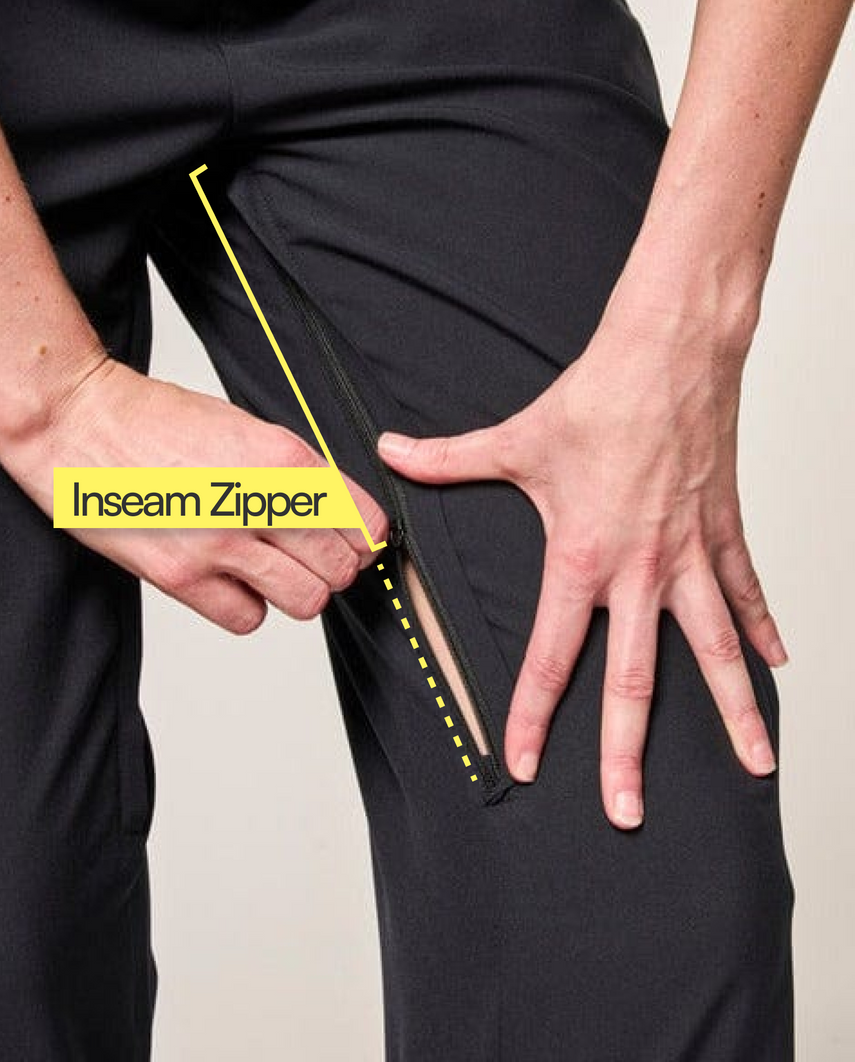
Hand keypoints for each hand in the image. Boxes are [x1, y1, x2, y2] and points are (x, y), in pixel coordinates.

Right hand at [0, 355, 389, 633]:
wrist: (77, 424)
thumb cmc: (153, 418)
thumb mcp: (243, 423)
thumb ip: (293, 469)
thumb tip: (336, 509)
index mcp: (279, 457)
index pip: (360, 521)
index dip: (364, 534)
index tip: (355, 536)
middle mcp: (254, 503)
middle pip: (339, 568)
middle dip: (337, 564)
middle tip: (317, 554)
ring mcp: (216, 545)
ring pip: (304, 600)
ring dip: (298, 588)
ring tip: (275, 565)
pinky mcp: (179, 577)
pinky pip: (247, 618)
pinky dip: (248, 604)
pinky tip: (232, 577)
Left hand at [376, 295, 788, 829]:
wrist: (670, 355)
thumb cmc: (597, 398)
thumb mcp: (512, 439)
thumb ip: (447, 458)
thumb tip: (389, 450)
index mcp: (583, 558)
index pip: (552, 656)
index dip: (532, 716)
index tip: (523, 764)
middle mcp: (641, 571)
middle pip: (635, 681)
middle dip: (627, 753)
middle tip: (628, 812)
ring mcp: (690, 556)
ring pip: (716, 652)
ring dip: (734, 713)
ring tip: (755, 767)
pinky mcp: (724, 531)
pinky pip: (748, 594)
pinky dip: (763, 631)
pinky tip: (777, 669)